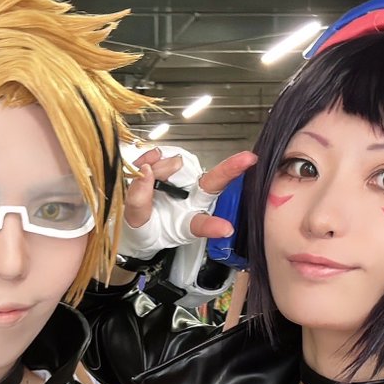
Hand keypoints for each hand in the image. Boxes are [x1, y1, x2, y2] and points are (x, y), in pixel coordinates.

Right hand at [120, 146, 255, 258]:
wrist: (136, 219)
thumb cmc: (144, 226)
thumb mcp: (137, 224)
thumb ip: (139, 202)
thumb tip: (145, 171)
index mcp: (186, 222)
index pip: (200, 223)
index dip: (212, 225)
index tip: (226, 229)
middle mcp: (192, 199)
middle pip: (213, 182)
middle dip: (230, 170)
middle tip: (247, 160)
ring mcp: (185, 181)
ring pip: (177, 164)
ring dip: (160, 167)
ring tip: (145, 174)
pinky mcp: (174, 165)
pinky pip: (166, 154)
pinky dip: (152, 157)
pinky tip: (145, 163)